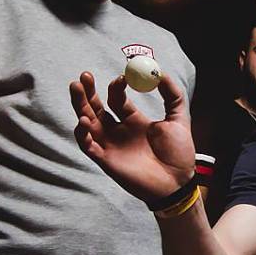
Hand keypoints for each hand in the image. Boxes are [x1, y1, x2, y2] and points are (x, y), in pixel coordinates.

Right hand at [70, 71, 194, 202]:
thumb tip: (160, 72)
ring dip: (79, 106)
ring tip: (76, 87)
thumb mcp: (179, 119)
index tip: (122, 78)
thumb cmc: (179, 154)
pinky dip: (82, 134)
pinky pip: (87, 146)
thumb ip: (172, 95)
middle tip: (84, 76)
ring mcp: (110, 145)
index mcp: (133, 120)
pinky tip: (83, 122)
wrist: (178, 182)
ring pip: (87, 123)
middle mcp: (118, 131)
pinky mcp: (105, 160)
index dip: (116, 87)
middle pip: (96, 108)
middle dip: (87, 92)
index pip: (116, 98)